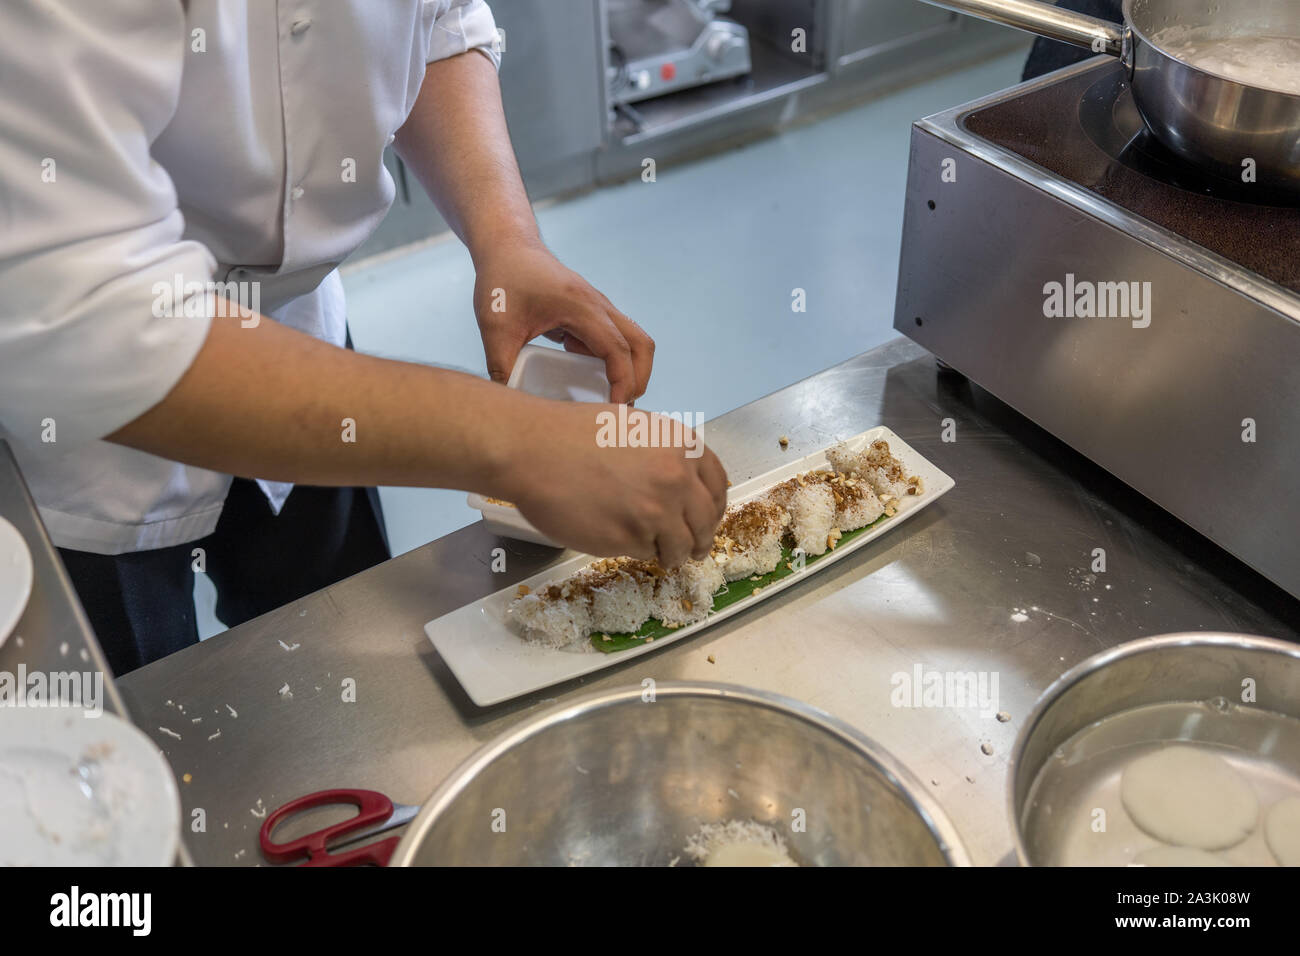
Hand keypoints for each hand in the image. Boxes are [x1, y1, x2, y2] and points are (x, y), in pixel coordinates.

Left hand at [473, 239, 653, 404]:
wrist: (508, 247)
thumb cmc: (503, 279)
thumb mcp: (495, 327)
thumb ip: (500, 365)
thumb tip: (507, 403)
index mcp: (581, 307)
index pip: (617, 349)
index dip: (622, 382)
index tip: (613, 410)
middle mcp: (598, 306)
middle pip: (641, 344)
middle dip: (639, 379)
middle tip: (619, 409)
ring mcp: (598, 308)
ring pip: (633, 341)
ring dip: (630, 370)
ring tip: (609, 400)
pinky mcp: (592, 312)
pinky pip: (615, 339)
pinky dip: (613, 361)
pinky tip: (587, 377)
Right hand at [505, 401, 727, 567]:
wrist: (535, 450)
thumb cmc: (576, 432)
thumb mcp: (637, 428)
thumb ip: (666, 455)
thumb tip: (681, 484)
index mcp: (683, 447)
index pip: (718, 485)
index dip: (714, 507)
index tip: (708, 518)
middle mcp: (677, 480)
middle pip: (705, 523)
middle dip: (700, 540)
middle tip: (693, 549)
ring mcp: (655, 513)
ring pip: (679, 546)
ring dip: (672, 553)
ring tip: (660, 553)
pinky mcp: (629, 539)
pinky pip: (645, 552)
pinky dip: (638, 550)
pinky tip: (620, 537)